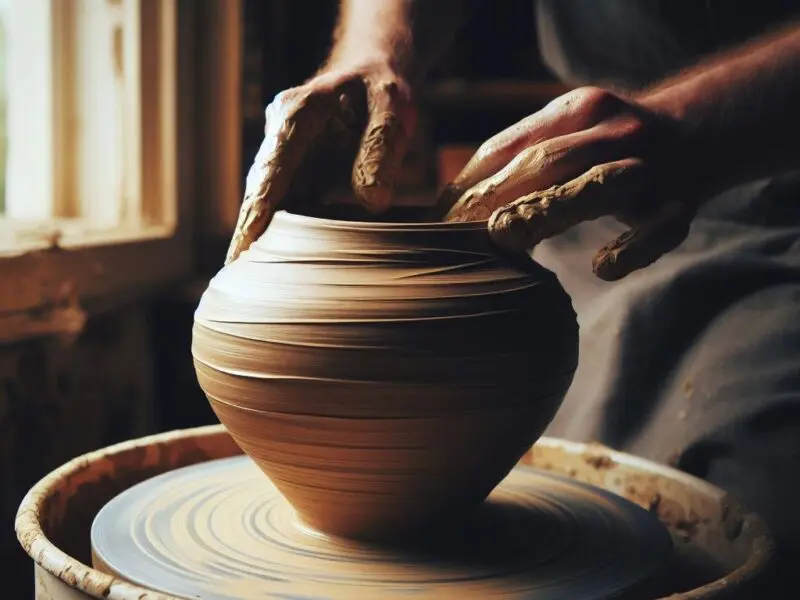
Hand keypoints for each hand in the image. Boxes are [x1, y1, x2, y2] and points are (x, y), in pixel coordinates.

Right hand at [226, 62, 415, 263]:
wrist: (373, 77)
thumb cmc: (382, 89)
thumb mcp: (392, 107)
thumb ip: (381, 148)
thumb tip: (372, 201)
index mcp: (298, 113)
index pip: (272, 168)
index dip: (258, 209)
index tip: (245, 243)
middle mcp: (282, 134)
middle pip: (260, 187)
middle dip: (247, 229)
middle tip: (235, 273)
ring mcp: (286, 154)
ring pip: (268, 198)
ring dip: (259, 234)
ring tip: (247, 277)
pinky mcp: (297, 171)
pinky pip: (286, 203)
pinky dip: (281, 230)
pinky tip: (278, 263)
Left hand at [439, 87, 697, 280]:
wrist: (700, 129)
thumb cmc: (609, 144)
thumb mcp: (567, 131)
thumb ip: (520, 156)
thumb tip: (453, 202)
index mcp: (575, 111)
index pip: (510, 146)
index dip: (469, 181)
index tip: (437, 217)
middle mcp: (611, 131)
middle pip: (545, 163)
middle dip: (494, 196)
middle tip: (452, 234)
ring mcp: (648, 167)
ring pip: (597, 187)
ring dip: (548, 210)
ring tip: (506, 235)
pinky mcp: (680, 203)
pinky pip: (658, 230)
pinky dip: (631, 248)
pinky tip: (604, 268)